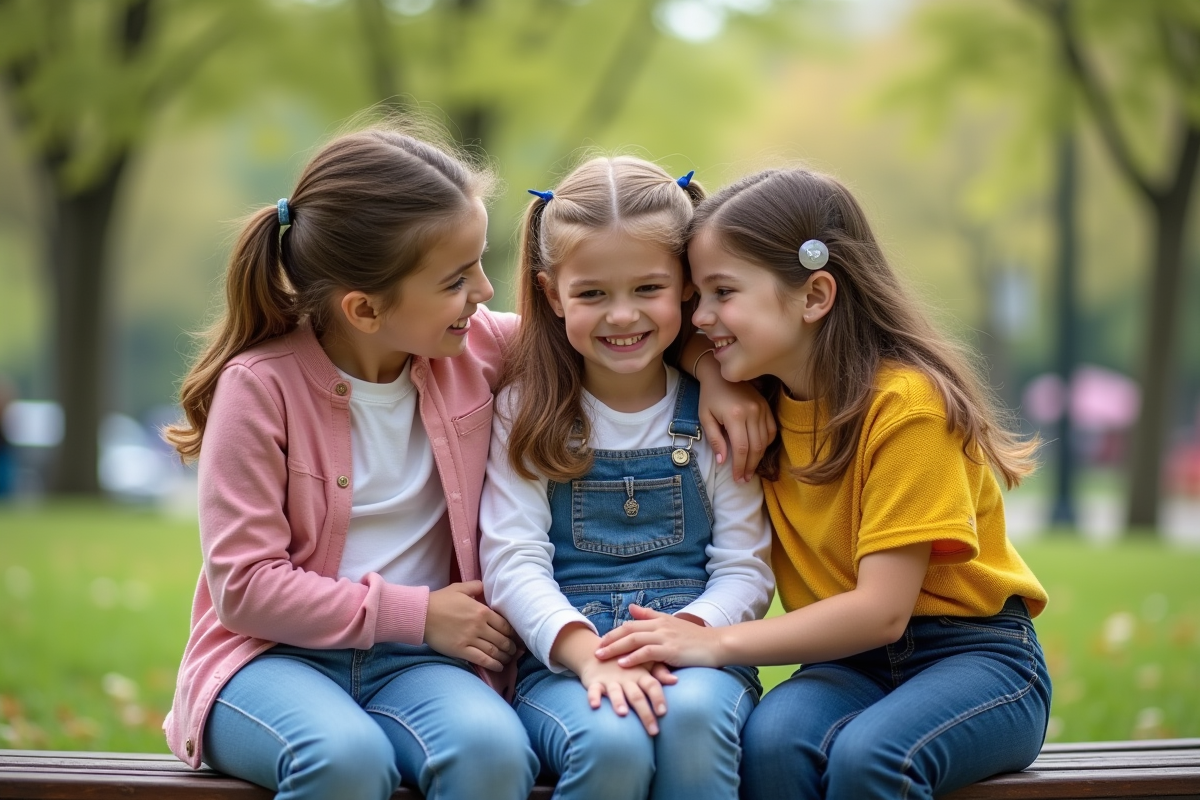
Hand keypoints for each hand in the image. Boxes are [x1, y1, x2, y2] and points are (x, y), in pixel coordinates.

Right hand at [424, 581, 516, 671]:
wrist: (421, 614)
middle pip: (502, 639)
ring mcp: (470, 639)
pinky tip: (499, 667)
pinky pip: (482, 659)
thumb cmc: (440, 600)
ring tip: (509, 660)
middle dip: (511, 647)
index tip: (517, 638)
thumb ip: (476, 586)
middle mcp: (479, 626)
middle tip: (515, 651)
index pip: (505, 625)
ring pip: (494, 651)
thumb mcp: (460, 588)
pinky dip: (493, 664)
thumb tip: (485, 587)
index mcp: (482, 611)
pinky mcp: (460, 650)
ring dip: (505, 657)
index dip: (513, 634)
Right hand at [577, 657, 668, 735]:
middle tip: (653, 731)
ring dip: (618, 702)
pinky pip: (593, 690)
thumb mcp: (645, 664)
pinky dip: (593, 697)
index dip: (658, 698)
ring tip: (623, 713)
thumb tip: (676, 680)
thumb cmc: (629, 663)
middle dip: (645, 713)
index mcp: (640, 675)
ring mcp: (610, 680)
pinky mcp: (595, 682)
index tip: (663, 713)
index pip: (652, 686)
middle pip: (637, 696)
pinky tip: (595, 706)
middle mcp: (626, 678)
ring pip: (615, 692)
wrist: (600, 651)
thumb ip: (659, 672)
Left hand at [594, 604, 721, 668]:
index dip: (614, 632)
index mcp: (659, 620)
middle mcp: (660, 626)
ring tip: (602, 657)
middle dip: (610, 640)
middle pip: (628, 631)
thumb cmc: (695, 638)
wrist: (717, 644)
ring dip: (615, 649)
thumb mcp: (671, 624)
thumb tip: (631, 608)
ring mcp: (665, 637)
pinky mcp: (671, 649)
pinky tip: (622, 664)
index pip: (631, 624)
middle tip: (596, 650)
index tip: (601, 641)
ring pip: (634, 640)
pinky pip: (648, 652)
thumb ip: (650, 616)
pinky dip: (633, 657)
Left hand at [695, 354, 775, 482]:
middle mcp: (752, 412)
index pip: (741, 448)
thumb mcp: (705, 417)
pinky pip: (771, 429)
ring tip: (751, 469)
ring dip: (759, 458)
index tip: (737, 478)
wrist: (719, 373)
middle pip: (756, 447)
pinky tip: (759, 451)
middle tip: (744, 479)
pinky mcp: (766, 406)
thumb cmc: (709, 396)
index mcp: (735, 416)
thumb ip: (715, 440)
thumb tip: (723, 462)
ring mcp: (761, 408)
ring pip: (766, 440)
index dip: (740, 466)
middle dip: (750, 466)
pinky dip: (767, 443)